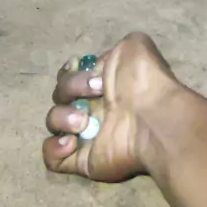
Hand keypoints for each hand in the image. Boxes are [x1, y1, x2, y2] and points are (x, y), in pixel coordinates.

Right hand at [43, 32, 176, 181]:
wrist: (153, 116)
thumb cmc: (143, 80)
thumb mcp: (134, 46)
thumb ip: (115, 50)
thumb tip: (98, 67)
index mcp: (103, 83)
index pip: (70, 76)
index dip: (68, 72)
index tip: (76, 67)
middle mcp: (93, 107)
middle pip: (59, 95)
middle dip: (69, 89)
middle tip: (96, 92)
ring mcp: (86, 134)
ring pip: (53, 122)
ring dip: (62, 117)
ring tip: (83, 122)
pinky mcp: (82, 160)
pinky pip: (53, 159)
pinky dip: (54, 149)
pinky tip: (71, 142)